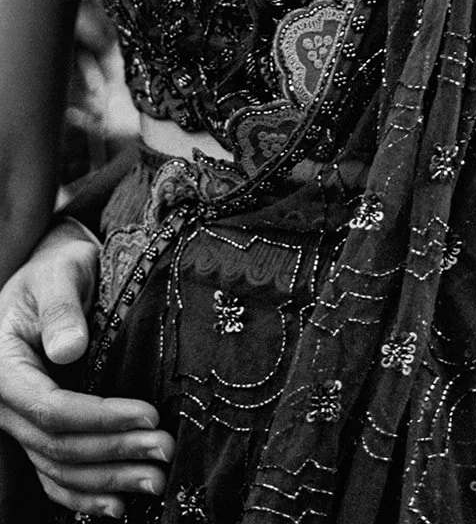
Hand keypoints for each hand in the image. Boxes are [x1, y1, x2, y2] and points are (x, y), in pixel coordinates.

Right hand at [0, 220, 171, 516]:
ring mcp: (20, 422)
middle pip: (59, 444)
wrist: (49, 275)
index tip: (150, 415)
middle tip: (166, 451)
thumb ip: (61, 307)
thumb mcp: (58, 272)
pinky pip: (54, 474)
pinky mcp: (38, 430)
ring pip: (59, 467)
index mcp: (5, 369)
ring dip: (109, 480)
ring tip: (157, 480)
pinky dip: (84, 495)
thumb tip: (69, 348)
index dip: (101, 418)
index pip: (52, 408)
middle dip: (116, 452)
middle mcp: (8, 404)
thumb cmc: (55, 268)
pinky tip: (118, 506)